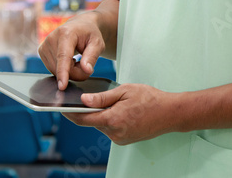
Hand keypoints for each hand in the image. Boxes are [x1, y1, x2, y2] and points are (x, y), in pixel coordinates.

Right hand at [38, 11, 104, 89]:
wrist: (79, 26)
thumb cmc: (89, 34)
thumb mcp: (97, 43)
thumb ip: (92, 57)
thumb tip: (86, 70)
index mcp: (66, 33)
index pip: (63, 56)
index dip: (63, 72)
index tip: (62, 86)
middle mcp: (51, 38)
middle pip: (62, 67)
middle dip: (76, 72)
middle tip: (86, 63)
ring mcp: (44, 45)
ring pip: (57, 71)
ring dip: (70, 71)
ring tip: (77, 59)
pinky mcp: (41, 51)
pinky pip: (53, 70)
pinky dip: (63, 69)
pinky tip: (68, 60)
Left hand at [63, 84, 181, 144]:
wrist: (170, 113)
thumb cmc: (150, 99)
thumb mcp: (124, 91)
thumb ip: (102, 98)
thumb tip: (84, 101)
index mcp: (113, 120)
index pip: (84, 119)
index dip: (70, 113)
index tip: (61, 107)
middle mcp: (115, 133)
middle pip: (91, 123)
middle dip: (84, 112)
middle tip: (77, 99)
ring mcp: (120, 139)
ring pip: (100, 126)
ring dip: (97, 115)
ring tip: (98, 102)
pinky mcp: (125, 140)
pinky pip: (109, 129)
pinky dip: (106, 120)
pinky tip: (112, 110)